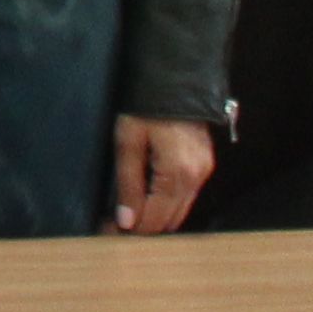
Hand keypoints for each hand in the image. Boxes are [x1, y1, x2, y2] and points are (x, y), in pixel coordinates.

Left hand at [104, 114, 216, 233]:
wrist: (174, 78)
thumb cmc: (146, 105)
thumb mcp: (128, 141)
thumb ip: (128, 183)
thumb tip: (126, 220)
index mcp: (178, 173)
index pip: (155, 219)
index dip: (131, 231)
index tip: (107, 232)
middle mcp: (197, 177)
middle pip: (170, 220)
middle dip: (143, 228)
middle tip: (113, 228)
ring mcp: (204, 171)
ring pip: (180, 210)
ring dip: (156, 218)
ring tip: (127, 216)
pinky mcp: (204, 164)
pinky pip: (186, 195)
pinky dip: (167, 203)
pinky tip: (147, 200)